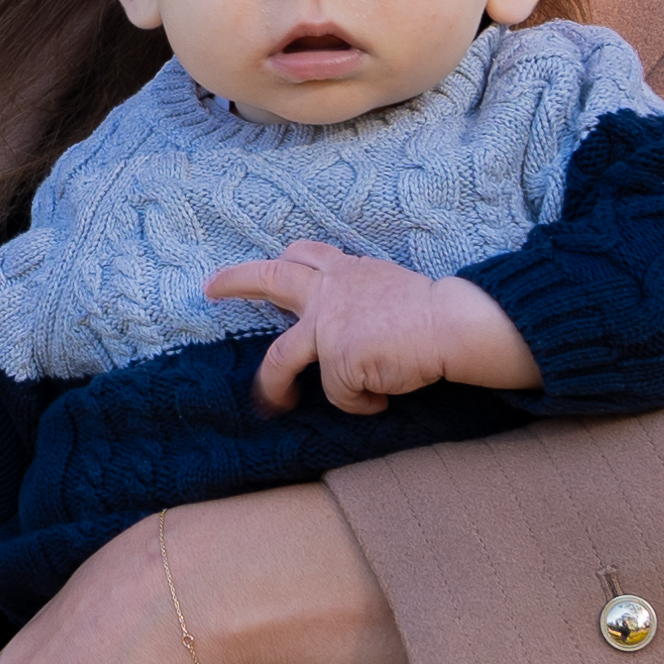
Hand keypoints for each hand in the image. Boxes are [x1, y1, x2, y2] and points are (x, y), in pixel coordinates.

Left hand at [205, 243, 541, 413]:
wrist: (453, 324)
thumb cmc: (434, 316)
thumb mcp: (391, 291)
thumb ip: (361, 299)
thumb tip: (349, 336)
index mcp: (348, 274)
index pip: (306, 257)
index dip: (281, 261)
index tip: (264, 263)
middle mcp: (329, 293)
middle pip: (272, 280)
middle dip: (237, 281)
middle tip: (210, 288)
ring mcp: (327, 325)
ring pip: (282, 361)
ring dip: (274, 387)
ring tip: (276, 406)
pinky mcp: (335, 358)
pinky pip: (341, 396)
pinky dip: (364, 402)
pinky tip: (385, 394)